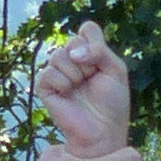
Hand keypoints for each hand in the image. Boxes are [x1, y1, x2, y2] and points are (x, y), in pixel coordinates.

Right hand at [37, 21, 132, 158]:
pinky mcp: (45, 87)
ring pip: (59, 56)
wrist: (103, 132)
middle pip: (73, 41)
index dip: (94, 42)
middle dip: (88, 62)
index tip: (101, 62)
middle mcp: (71, 60)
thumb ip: (100, 51)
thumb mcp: (116, 70)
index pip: (87, 29)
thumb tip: (73, 52)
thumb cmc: (112, 104)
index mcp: (89, 54)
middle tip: (92, 80)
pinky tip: (68, 94)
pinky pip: (48, 73)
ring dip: (76, 74)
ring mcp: (57, 73)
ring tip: (80, 89)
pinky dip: (62, 83)